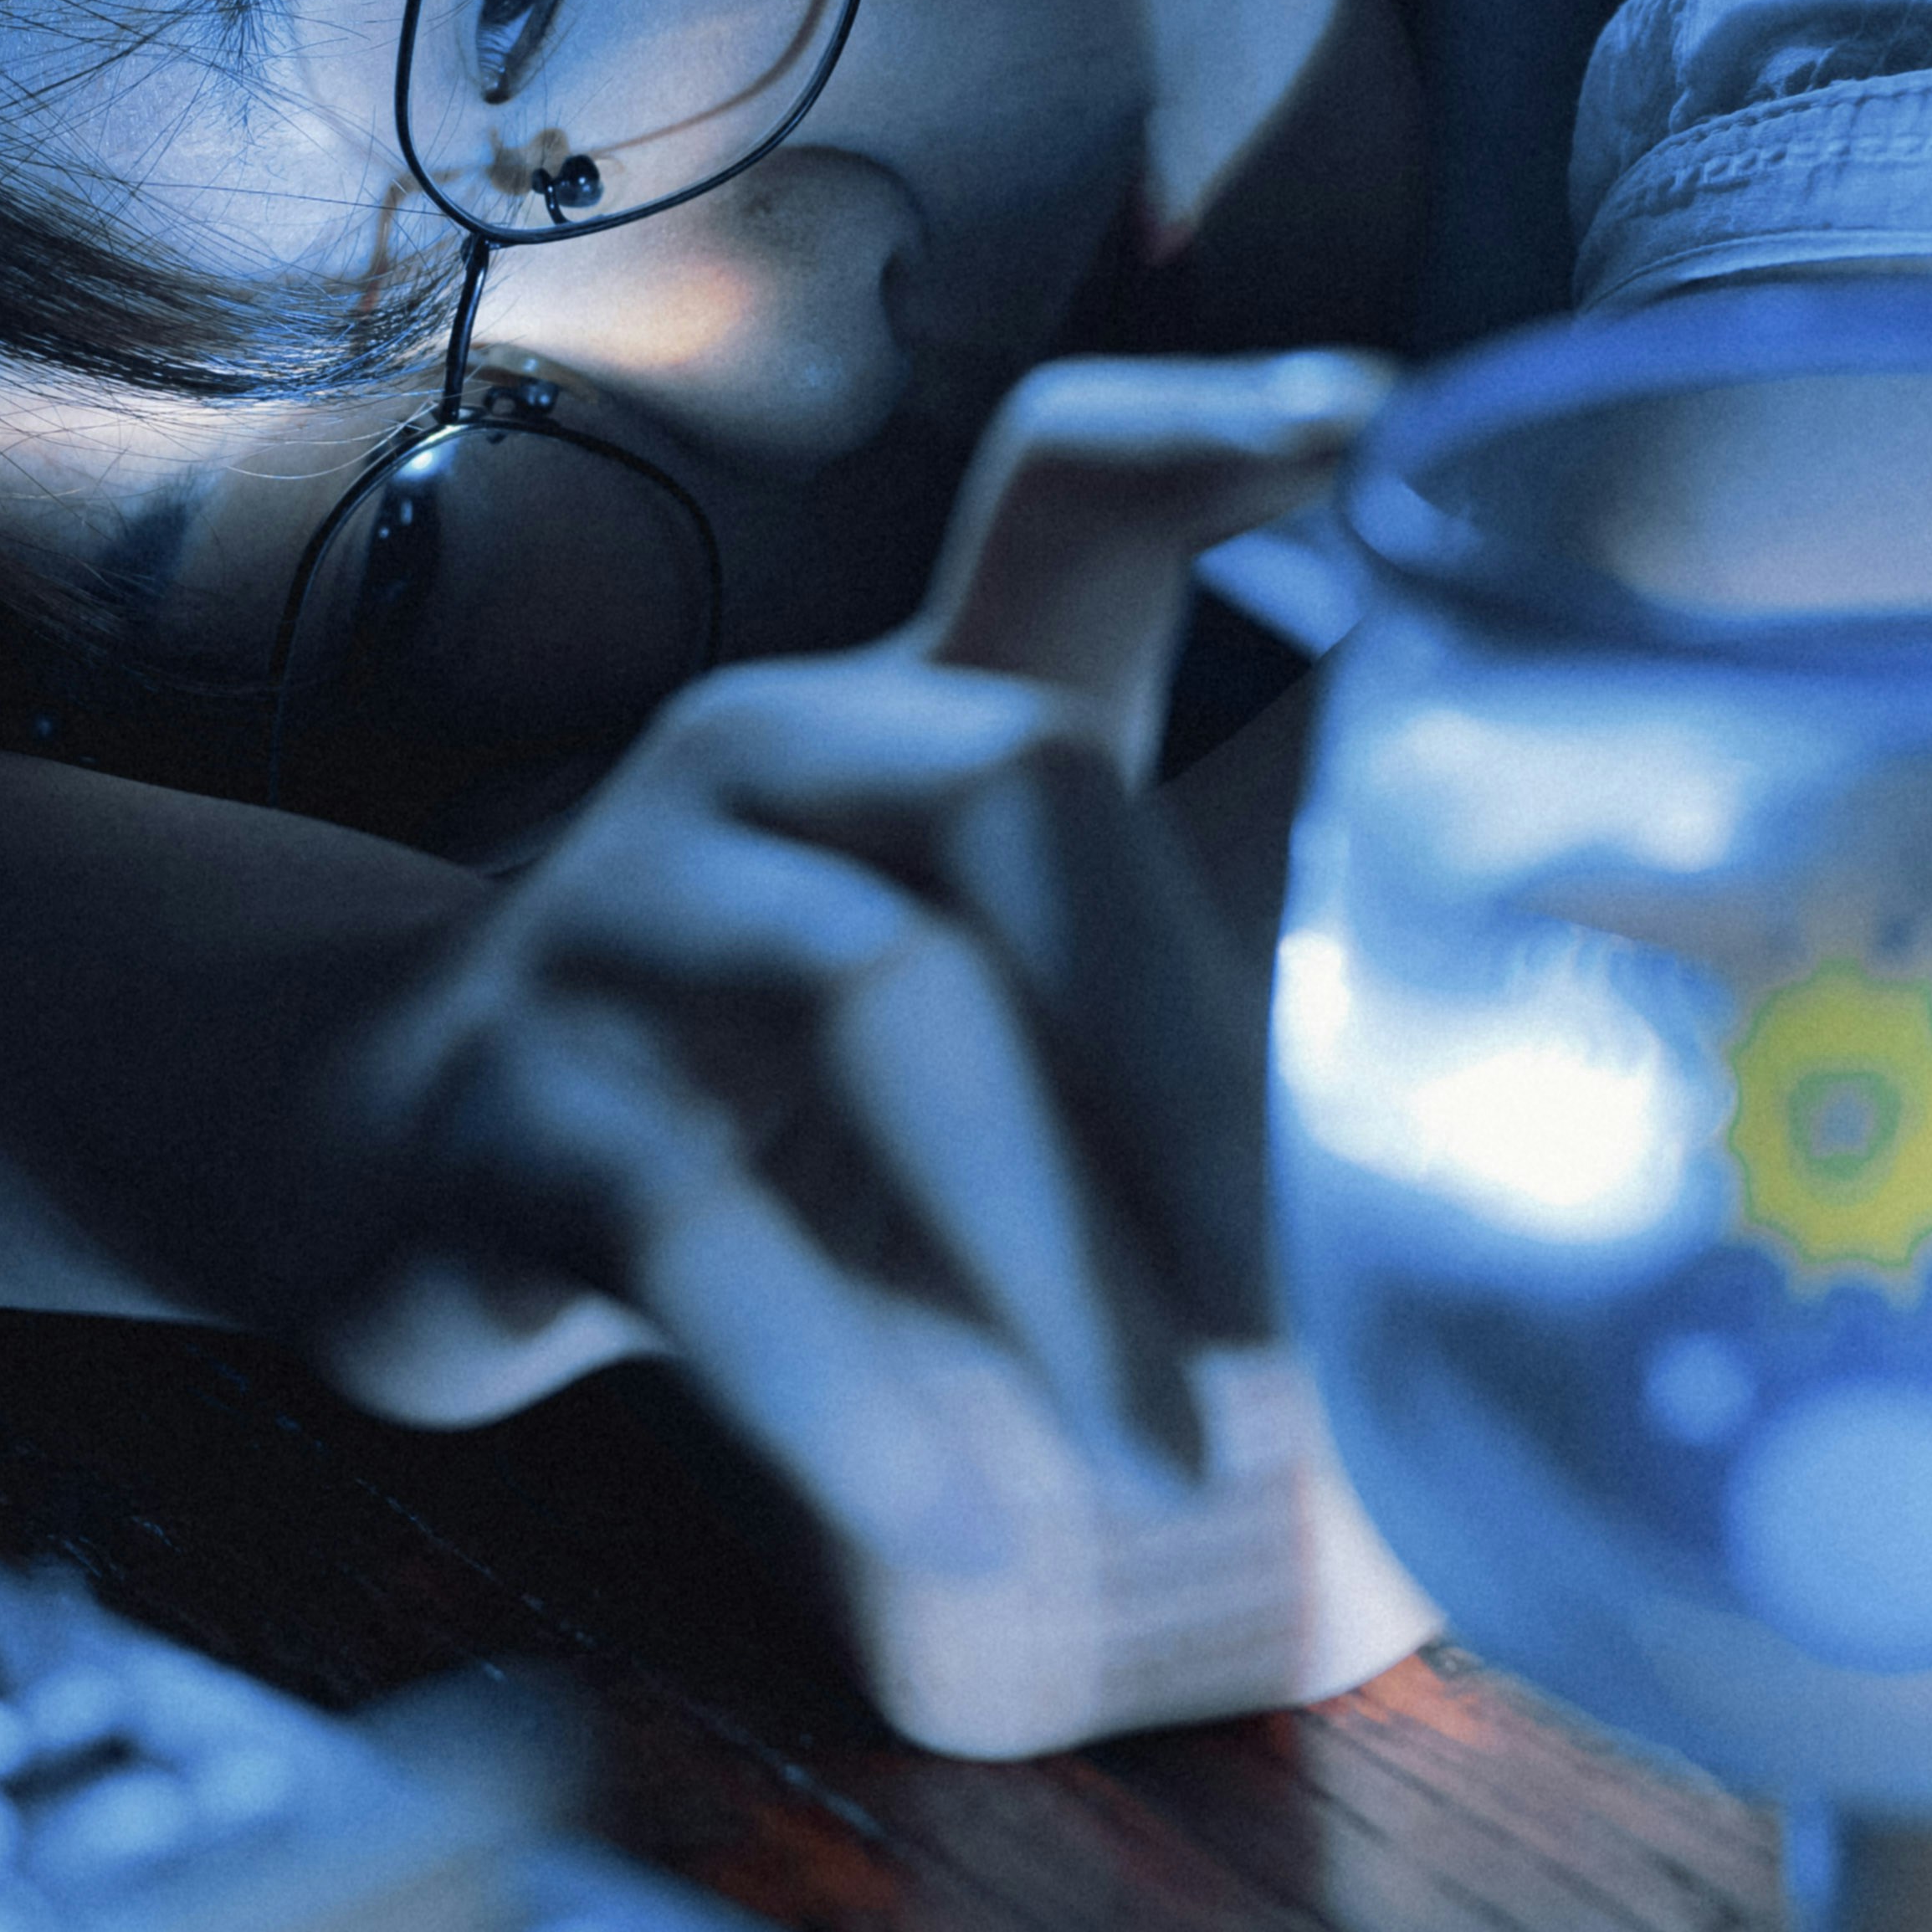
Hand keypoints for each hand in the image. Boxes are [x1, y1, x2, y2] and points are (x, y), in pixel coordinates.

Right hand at [294, 355, 1389, 1574]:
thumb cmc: (774, 1074)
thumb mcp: (993, 978)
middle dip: (1193, 1040)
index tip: (1382, 413)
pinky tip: (950, 1517)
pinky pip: (689, 1223)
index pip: (1060, 485)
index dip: (1210, 432)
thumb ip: (1221, 948)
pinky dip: (839, 1381)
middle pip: (1013, 780)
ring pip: (880, 997)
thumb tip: (1538, 1025)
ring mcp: (625, 915)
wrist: (393, 1162)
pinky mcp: (514, 1108)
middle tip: (1308, 1302)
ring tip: (1168, 1457)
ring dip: (1055, 1253)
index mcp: (916, 700)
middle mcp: (772, 757)